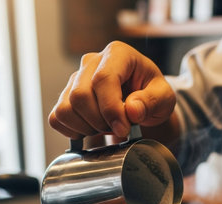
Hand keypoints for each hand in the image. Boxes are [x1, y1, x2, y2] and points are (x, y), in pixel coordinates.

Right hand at [49, 41, 175, 138]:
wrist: (142, 102)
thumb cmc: (153, 96)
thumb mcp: (164, 98)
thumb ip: (152, 102)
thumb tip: (131, 110)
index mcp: (118, 54)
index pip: (103, 80)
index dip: (111, 109)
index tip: (124, 129)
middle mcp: (92, 62)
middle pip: (80, 96)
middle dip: (100, 121)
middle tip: (119, 128)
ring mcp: (75, 79)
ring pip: (66, 108)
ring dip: (87, 128)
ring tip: (106, 127)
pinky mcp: (66, 96)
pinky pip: (57, 118)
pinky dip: (72, 130)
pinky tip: (91, 130)